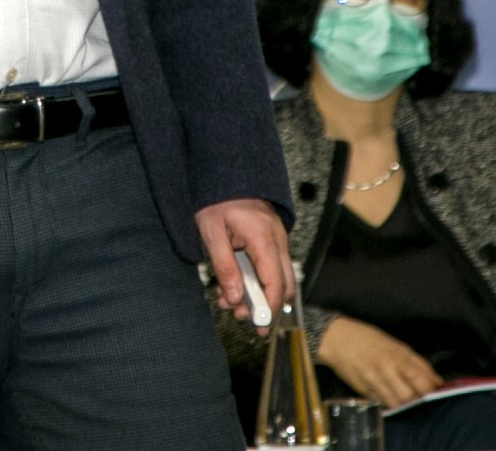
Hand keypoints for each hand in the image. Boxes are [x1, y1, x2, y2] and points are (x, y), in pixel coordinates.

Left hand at [194, 198, 291, 324]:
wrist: (226, 169)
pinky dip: (258, 279)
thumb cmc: (216, 197)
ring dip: (259, 293)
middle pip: (283, 285)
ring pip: (279, 277)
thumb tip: (234, 298)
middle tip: (238, 314)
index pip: (274, 283)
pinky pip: (271, 265)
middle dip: (263, 305)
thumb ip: (224, 266)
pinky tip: (233, 282)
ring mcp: (278, 238)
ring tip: (229, 298)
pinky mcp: (272, 237)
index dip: (268, 309)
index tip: (259, 327)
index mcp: (263, 237)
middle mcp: (277, 239)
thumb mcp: (211, 231)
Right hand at [315, 317, 441, 408]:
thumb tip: (435, 380)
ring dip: (406, 405)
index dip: (432, 388)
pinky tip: (393, 399)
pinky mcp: (363, 390)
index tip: (439, 392)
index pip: (420, 377)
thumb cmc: (367, 338)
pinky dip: (390, 404)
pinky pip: (382, 403)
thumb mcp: (394, 344)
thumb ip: (415, 362)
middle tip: (424, 399)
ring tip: (409, 401)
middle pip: (410, 394)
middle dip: (420, 400)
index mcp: (396, 354)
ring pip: (397, 403)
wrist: (336, 338)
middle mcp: (386, 368)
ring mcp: (374, 380)